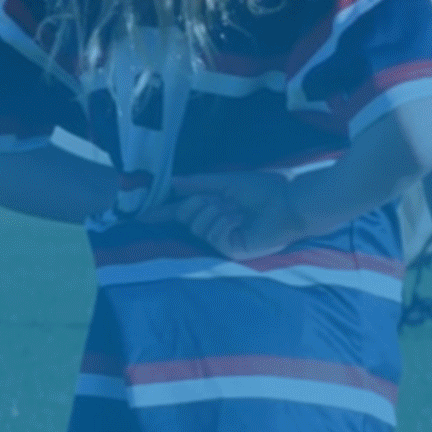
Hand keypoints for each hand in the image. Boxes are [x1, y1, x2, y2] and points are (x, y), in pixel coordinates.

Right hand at [142, 172, 306, 260]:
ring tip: (237, 210)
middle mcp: (216, 224)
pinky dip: (224, 223)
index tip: (141, 217)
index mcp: (215, 208)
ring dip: (216, 212)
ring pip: (198, 226)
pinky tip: (240, 220)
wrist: (291, 201)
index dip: (161, 214)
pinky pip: (213, 236)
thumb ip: (198, 182)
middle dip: (199, 203)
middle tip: (223, 200)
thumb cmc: (267, 189)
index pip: (182, 212)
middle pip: (186, 216)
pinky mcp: (233, 250)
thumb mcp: (227, 182)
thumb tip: (171, 181)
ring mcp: (224, 239)